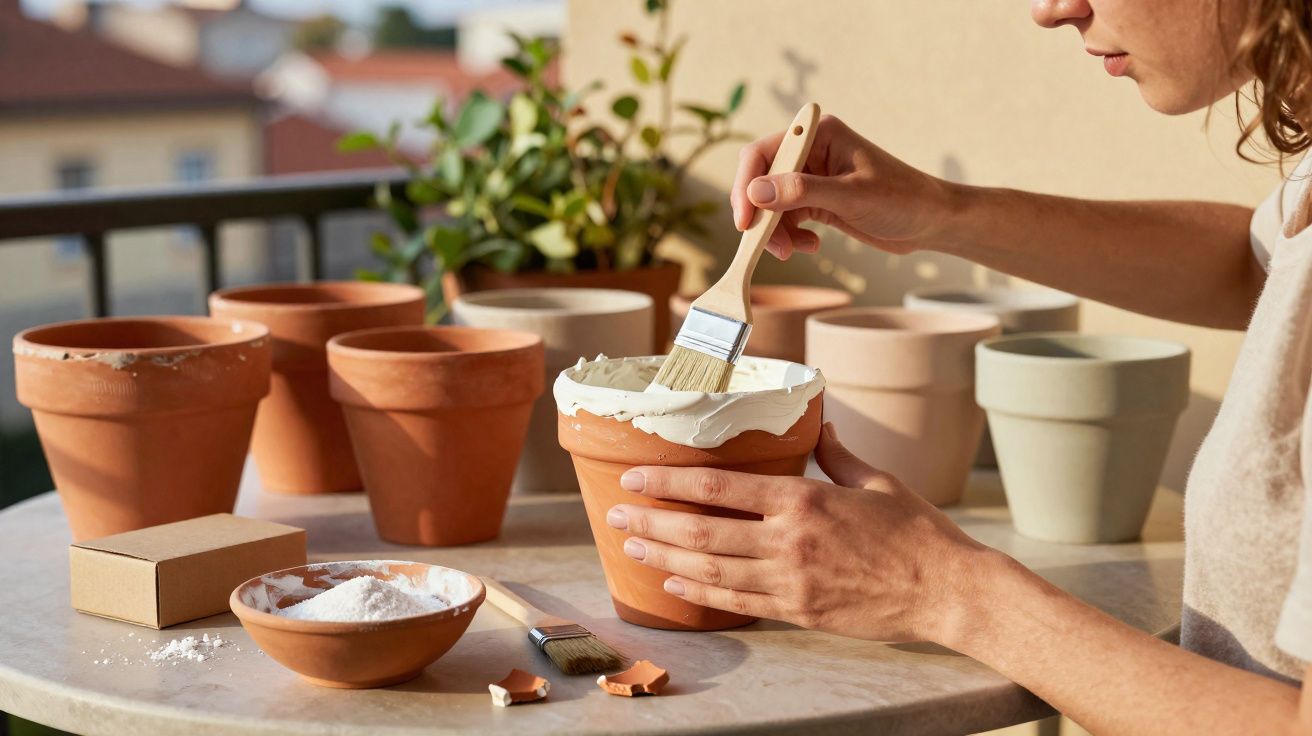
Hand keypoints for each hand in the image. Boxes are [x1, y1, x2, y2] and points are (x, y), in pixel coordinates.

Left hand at [606, 423, 990, 642]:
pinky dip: (700, 594)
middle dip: (650, 523)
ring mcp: (791, 582)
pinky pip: (737, 602)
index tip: (635, 478)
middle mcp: (788, 541)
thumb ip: (838, 453)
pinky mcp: (799, 613)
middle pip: (701, 532)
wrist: (948, 590)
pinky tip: (675, 586)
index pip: (719, 487)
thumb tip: (819, 422)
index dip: (669, 483)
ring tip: (631, 549)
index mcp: (804, 500)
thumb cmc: (919, 533)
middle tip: (614, 517)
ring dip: (664, 560)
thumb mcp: (878, 481)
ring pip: (710, 570)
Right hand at [732, 115, 955, 259]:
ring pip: (770, 204)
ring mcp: (812, 177)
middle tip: (771, 247)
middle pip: (761, 181)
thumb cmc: (902, 199)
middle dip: (762, 216)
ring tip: (796, 251)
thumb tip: (755, 193)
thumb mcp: (852, 196)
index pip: (763, 153)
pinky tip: (811, 245)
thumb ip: (802, 192)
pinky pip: (786, 218)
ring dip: (776, 232)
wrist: (930, 222)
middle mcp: (811, 151)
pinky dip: (791, 236)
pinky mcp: (815, 200)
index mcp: (819, 135)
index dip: (747, 186)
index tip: (746, 222)